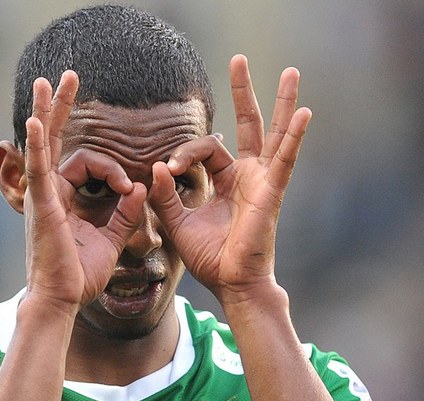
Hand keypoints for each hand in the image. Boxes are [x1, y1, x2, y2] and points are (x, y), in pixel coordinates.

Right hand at [23, 71, 146, 310]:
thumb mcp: (111, 240)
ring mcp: (43, 198)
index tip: (131, 186)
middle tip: (66, 76)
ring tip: (46, 80)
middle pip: (54, 141)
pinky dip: (37, 146)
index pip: (85, 165)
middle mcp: (50, 193)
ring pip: (43, 147)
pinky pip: (38, 171)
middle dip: (60, 108)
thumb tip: (141, 186)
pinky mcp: (42, 208)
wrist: (64, 301)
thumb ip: (126, 213)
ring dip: (46, 112)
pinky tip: (36, 121)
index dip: (112, 169)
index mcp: (65, 200)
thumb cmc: (81, 276)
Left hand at [150, 55, 311, 300]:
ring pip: (273, 135)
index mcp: (224, 182)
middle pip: (246, 126)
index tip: (167, 172)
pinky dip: (294, 138)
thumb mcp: (177, 224)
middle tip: (239, 60)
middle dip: (243, 94)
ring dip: (281, 103)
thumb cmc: (210, 258)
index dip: (184, 153)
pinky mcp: (271, 194)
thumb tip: (153, 166)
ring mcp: (262, 182)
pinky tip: (303, 113)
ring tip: (291, 72)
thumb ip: (164, 197)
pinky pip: (284, 161)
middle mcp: (246, 177)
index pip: (205, 149)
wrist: (230, 284)